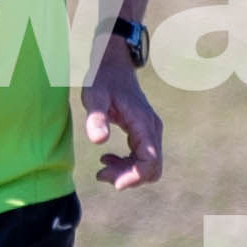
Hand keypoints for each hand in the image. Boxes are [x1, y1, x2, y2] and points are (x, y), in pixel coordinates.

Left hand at [81, 53, 164, 189]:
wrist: (112, 64)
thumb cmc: (102, 79)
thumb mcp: (94, 97)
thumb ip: (96, 118)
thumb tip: (98, 142)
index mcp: (143, 123)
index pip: (150, 161)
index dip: (134, 177)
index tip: (113, 182)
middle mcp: (152, 129)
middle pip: (152, 168)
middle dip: (129, 177)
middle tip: (101, 173)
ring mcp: (150, 130)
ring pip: (148, 165)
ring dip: (127, 172)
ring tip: (102, 168)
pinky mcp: (144, 132)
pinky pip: (142, 157)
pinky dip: (127, 164)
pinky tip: (107, 159)